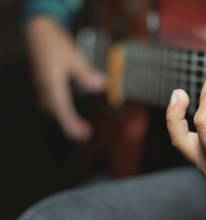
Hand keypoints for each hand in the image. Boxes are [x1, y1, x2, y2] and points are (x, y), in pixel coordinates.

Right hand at [26, 17, 105, 141]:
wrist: (38, 32)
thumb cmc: (55, 44)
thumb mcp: (74, 57)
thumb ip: (86, 73)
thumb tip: (101, 85)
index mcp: (52, 84)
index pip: (62, 110)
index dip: (72, 124)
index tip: (82, 134)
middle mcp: (45, 89)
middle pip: (57, 113)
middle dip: (70, 125)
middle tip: (85, 134)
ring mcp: (42, 87)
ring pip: (53, 109)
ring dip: (65, 119)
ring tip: (80, 128)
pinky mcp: (43, 85)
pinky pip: (51, 103)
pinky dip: (61, 110)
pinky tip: (70, 114)